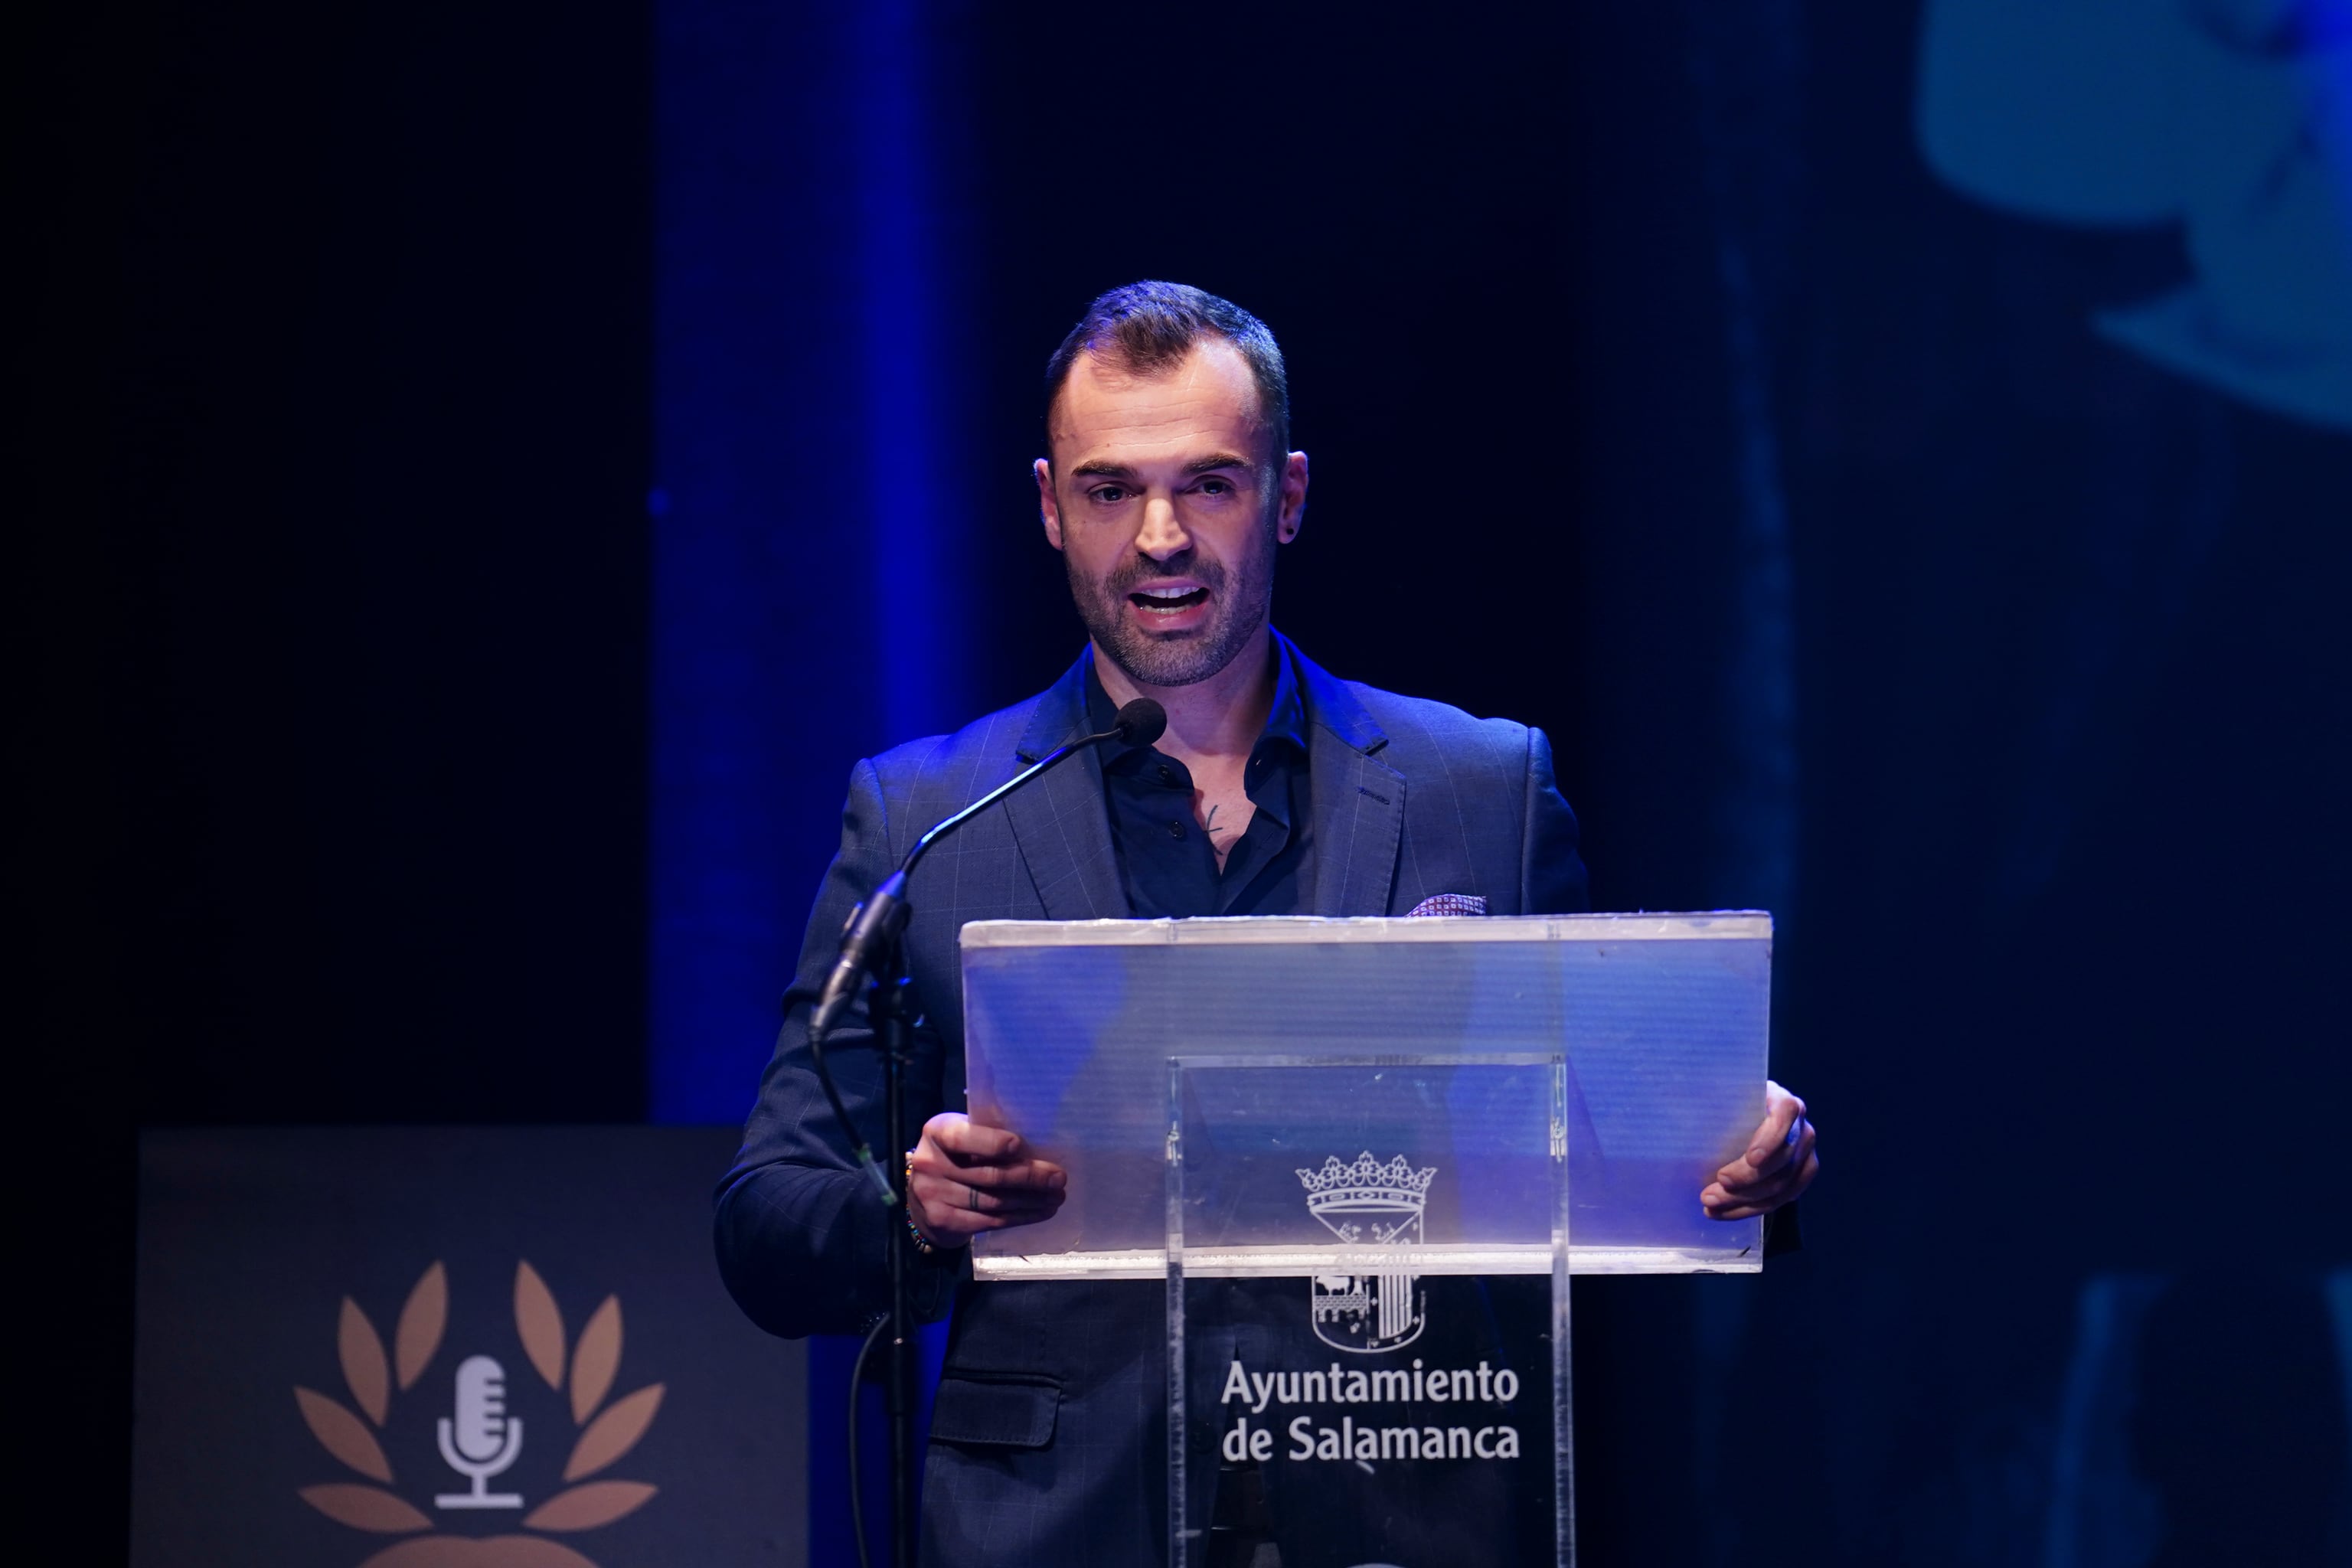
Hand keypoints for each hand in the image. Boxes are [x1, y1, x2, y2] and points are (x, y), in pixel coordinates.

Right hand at [905, 1113, 1067, 1249]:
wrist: (921, 1193)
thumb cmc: (956, 1154)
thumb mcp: (964, 1134)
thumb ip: (987, 1135)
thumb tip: (1039, 1144)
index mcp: (938, 1132)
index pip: (963, 1138)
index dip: (991, 1143)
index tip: (1020, 1146)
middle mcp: (931, 1163)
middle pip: (988, 1174)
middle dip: (1029, 1177)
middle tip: (1059, 1178)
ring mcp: (934, 1195)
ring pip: (993, 1201)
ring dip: (1031, 1201)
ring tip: (1056, 1197)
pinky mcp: (943, 1220)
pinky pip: (989, 1221)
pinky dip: (1019, 1217)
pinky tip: (1039, 1212)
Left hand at [1702, 1079, 1816, 1219]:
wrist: (1751, 1117)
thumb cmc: (1733, 1107)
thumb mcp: (1726, 1099)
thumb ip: (1716, 1104)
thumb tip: (1681, 1118)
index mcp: (1783, 1101)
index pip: (1785, 1115)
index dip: (1770, 1139)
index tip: (1750, 1159)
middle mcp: (1801, 1127)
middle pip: (1781, 1160)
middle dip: (1744, 1181)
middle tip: (1709, 1193)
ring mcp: (1805, 1153)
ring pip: (1781, 1186)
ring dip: (1744, 1202)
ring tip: (1710, 1206)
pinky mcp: (1803, 1174)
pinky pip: (1784, 1198)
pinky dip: (1753, 1209)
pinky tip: (1728, 1212)